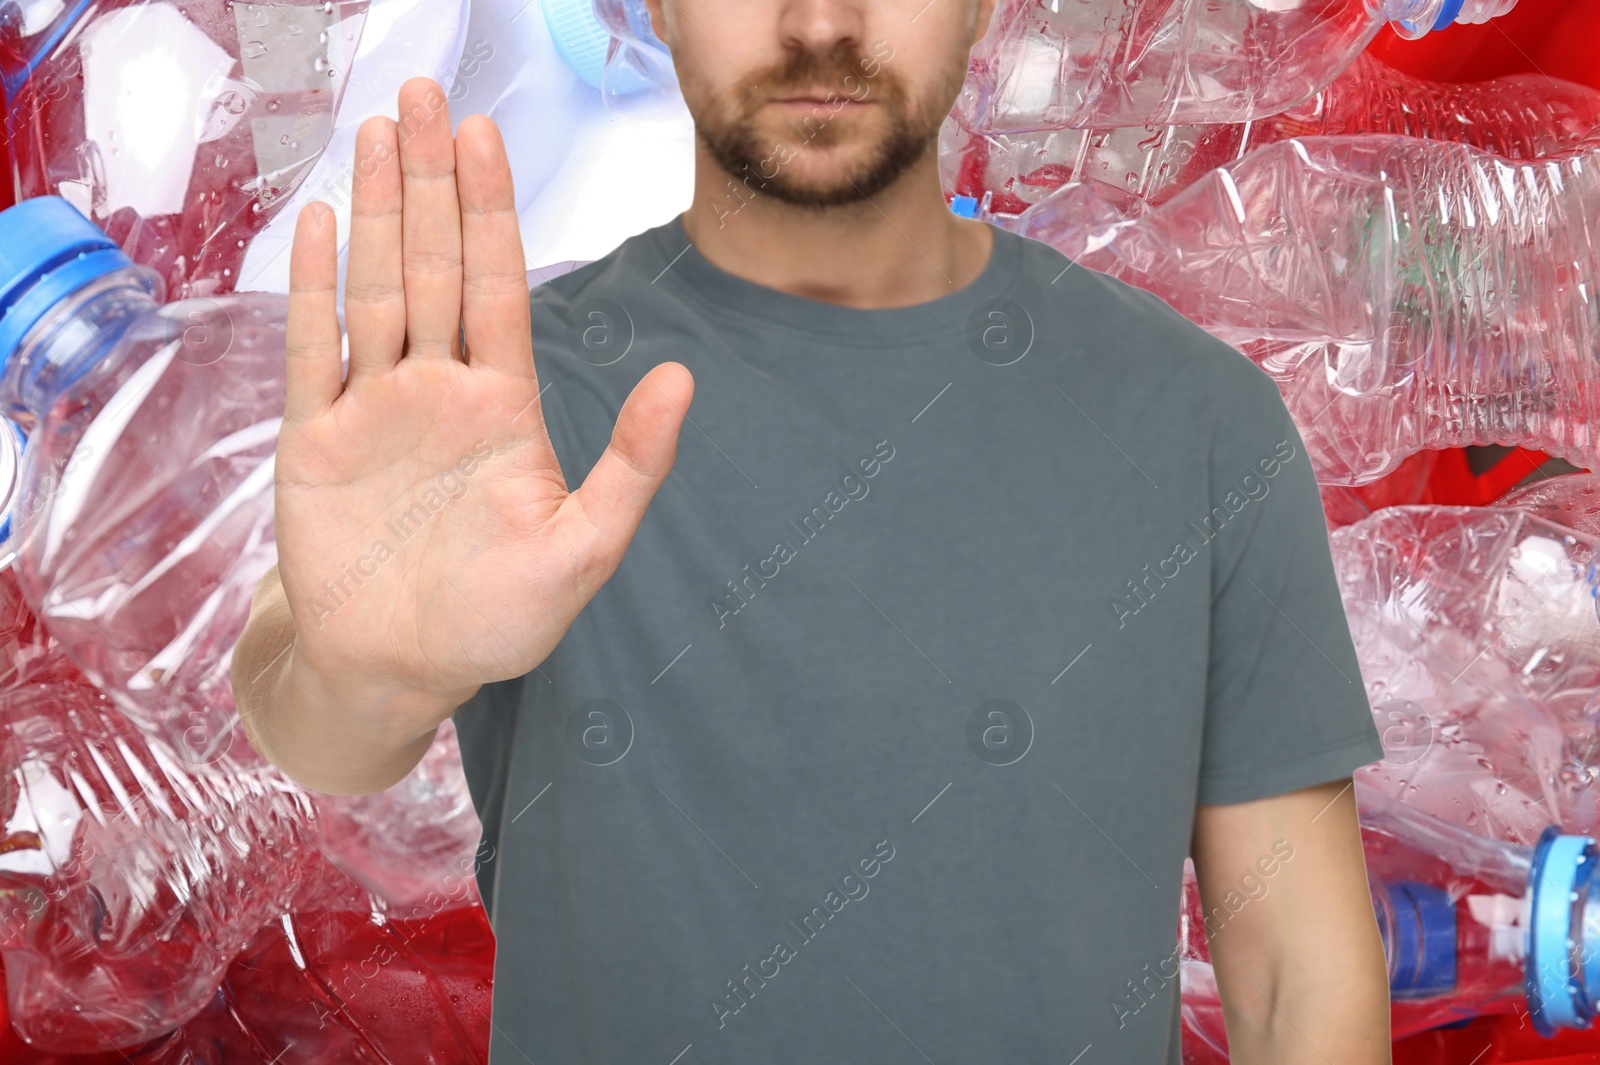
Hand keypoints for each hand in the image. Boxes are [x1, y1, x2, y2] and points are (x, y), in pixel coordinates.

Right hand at [276, 76, 691, 704]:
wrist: (400, 669)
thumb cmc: (498, 620)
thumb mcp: (585, 549)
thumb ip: (631, 464)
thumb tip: (683, 378)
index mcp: (502, 405)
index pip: (498, 287)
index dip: (490, 211)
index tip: (486, 138)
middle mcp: (438, 390)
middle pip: (434, 265)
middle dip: (430, 183)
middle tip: (427, 98)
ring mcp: (374, 409)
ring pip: (375, 288)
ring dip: (373, 212)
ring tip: (374, 133)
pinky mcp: (315, 441)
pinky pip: (315, 350)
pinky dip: (314, 288)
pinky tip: (317, 225)